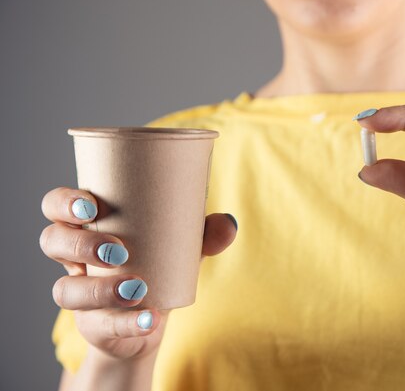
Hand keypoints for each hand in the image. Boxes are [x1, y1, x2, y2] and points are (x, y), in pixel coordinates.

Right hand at [40, 187, 236, 360]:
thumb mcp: (182, 247)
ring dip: (100, 289)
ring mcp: (81, 294)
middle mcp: (75, 259)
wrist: (151, 319)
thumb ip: (205, 234)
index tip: (92, 205)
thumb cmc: (159, 266)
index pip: (57, 206)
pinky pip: (99, 325)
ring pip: (65, 290)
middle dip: (78, 244)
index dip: (64, 203)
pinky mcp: (93, 326)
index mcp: (91, 227)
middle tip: (117, 250)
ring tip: (137, 288)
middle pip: (51, 241)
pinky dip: (126, 322)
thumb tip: (229, 223)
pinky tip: (149, 318)